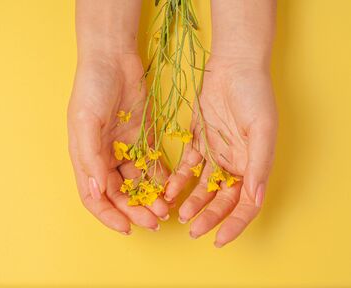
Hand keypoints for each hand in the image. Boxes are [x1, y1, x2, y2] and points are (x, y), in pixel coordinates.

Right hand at [68, 53, 168, 233]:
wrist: (114, 58)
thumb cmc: (92, 87)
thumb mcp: (86, 121)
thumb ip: (90, 157)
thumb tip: (95, 191)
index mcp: (86, 157)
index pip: (94, 197)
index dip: (108, 215)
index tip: (126, 228)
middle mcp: (104, 157)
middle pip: (119, 194)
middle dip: (135, 210)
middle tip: (154, 221)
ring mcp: (124, 148)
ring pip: (137, 183)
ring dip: (149, 198)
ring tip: (165, 209)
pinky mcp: (142, 138)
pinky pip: (151, 164)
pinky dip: (160, 178)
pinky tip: (170, 187)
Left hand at [165, 57, 277, 246]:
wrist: (232, 66)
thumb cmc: (253, 95)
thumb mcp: (261, 129)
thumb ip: (258, 165)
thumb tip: (254, 199)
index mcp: (254, 164)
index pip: (246, 205)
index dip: (234, 224)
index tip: (219, 240)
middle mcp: (236, 164)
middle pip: (222, 200)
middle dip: (208, 217)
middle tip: (193, 230)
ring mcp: (216, 154)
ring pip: (203, 187)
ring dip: (192, 202)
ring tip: (178, 214)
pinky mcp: (198, 143)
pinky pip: (187, 168)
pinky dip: (178, 180)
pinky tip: (168, 191)